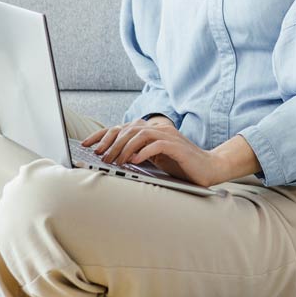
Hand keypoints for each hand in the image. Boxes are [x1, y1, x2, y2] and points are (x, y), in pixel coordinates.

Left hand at [81, 118, 226, 186]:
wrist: (209, 168)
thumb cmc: (181, 166)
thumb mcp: (155, 159)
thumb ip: (138, 154)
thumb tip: (113, 158)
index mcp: (152, 131)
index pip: (123, 128)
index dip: (103, 134)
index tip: (85, 144)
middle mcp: (159, 129)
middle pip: (129, 129)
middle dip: (111, 143)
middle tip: (100, 157)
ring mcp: (169, 136)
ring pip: (140, 134)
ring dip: (124, 148)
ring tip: (115, 161)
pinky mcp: (177, 146)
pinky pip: (156, 145)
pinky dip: (143, 152)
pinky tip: (134, 161)